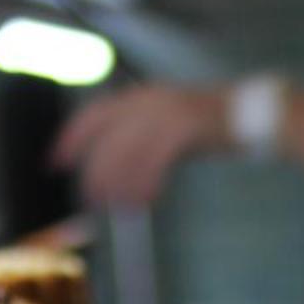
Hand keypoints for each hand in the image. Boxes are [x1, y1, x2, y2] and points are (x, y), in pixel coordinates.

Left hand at [51, 84, 228, 209]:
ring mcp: (166, 111)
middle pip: (106, 136)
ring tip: (116, 206)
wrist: (248, 115)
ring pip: (128, 150)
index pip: (93, 116)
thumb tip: (112, 171)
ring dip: (119, 182)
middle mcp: (148, 100)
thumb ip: (139, 141)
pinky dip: (145, 182)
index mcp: (139, 97)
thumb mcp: (165, 128)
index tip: (55, 163)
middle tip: (89, 198)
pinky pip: (155, 159)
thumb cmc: (207, 127)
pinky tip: (143, 201)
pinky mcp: (185, 127)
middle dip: (93, 170)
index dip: (70, 140)